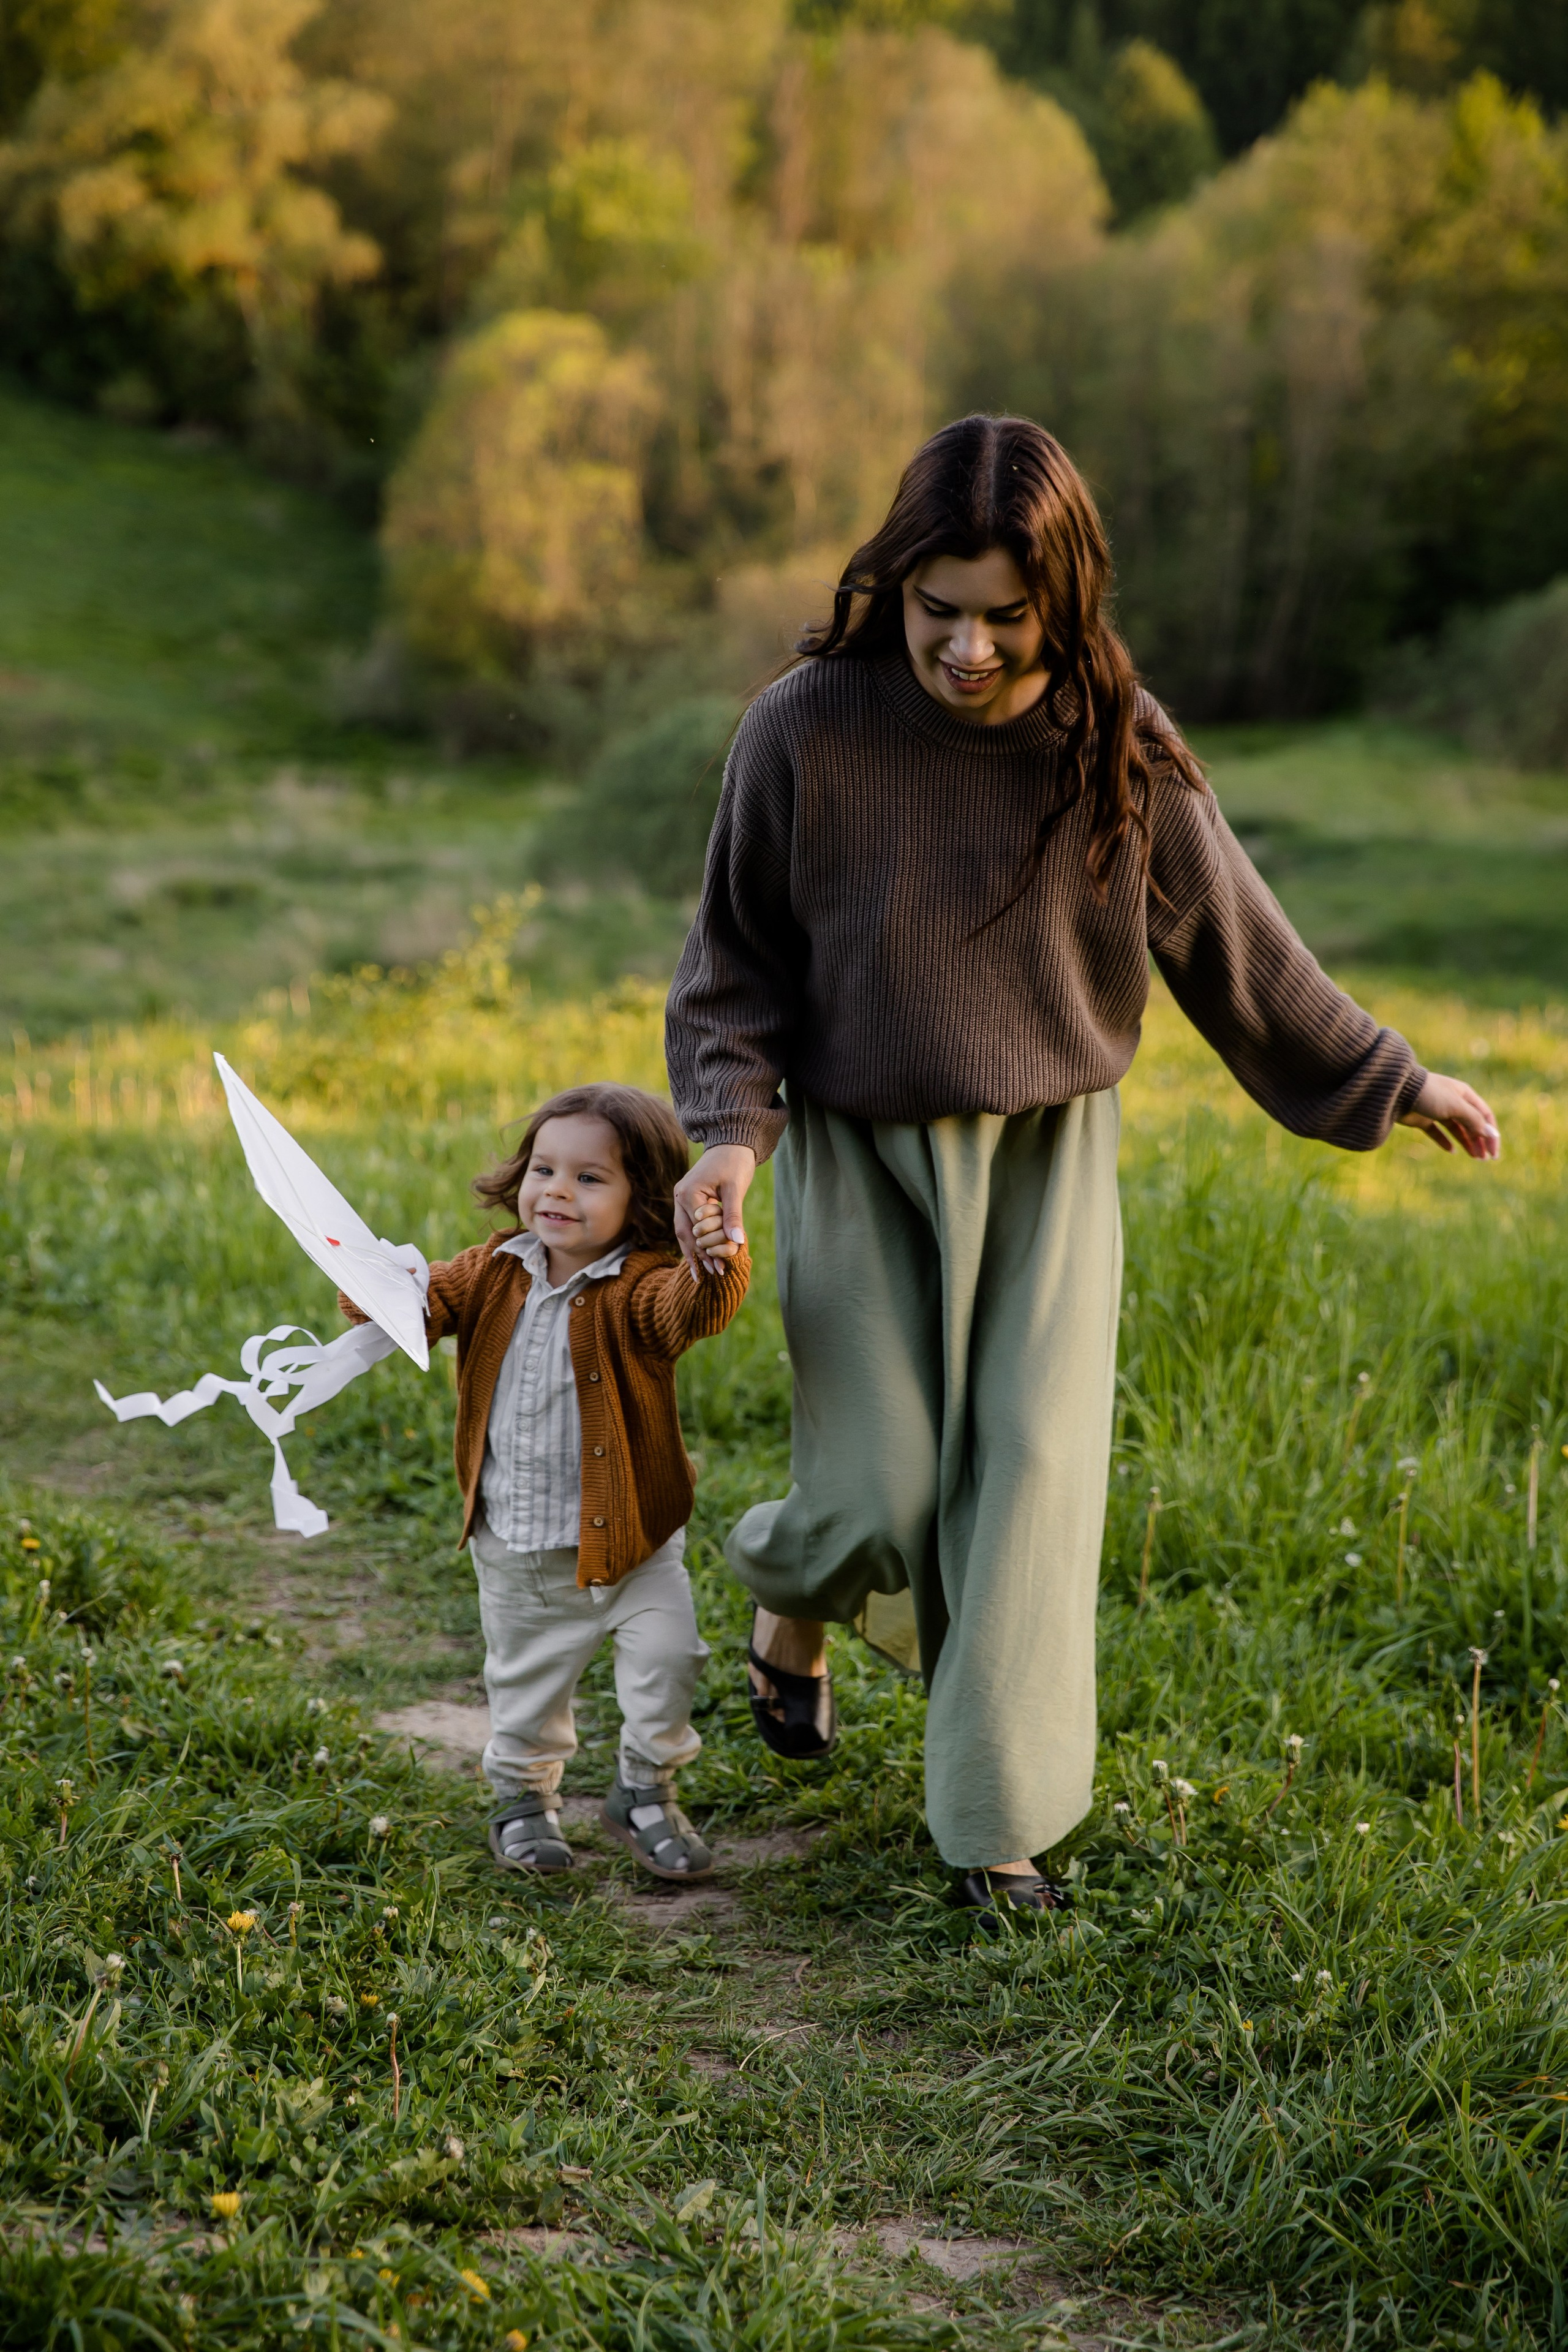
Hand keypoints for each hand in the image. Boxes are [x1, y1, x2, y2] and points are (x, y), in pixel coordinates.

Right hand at [674, 1144, 755, 1276]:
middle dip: (698, 1255)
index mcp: (688, 1193)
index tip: (721, 1267)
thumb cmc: (734, 1162)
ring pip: (683, 1231)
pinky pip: (688, 1223)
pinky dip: (695, 1239)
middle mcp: (680, 1196)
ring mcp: (681, 1197)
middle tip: (714, 1274)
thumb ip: (733, 1215)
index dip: (708, 1250)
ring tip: (706, 1272)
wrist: (731, 1142)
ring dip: (695, 1251)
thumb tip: (737, 1242)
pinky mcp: (688, 1198)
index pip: (696, 1230)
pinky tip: (703, 1255)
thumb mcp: (735, 1189)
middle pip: (684, 1234)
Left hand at [1398, 1072, 1500, 1159]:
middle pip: (1472, 1123)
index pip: (1484, 1116)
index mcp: (1464, 1094)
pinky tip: (1451, 1151)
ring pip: (1456, 1129)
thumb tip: (1492, 1135)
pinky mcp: (1422, 1118)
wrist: (1396, 1091)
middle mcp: (1453, 1101)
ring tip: (1474, 1158)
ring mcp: (1437, 1110)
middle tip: (1484, 1159)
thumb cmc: (1430, 1094)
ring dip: (1466, 1142)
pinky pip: (1437, 1132)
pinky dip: (1444, 1141)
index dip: (1491, 1134)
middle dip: (1480, 1141)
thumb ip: (1474, 1121)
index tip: (1493, 1152)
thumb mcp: (1456, 1106)